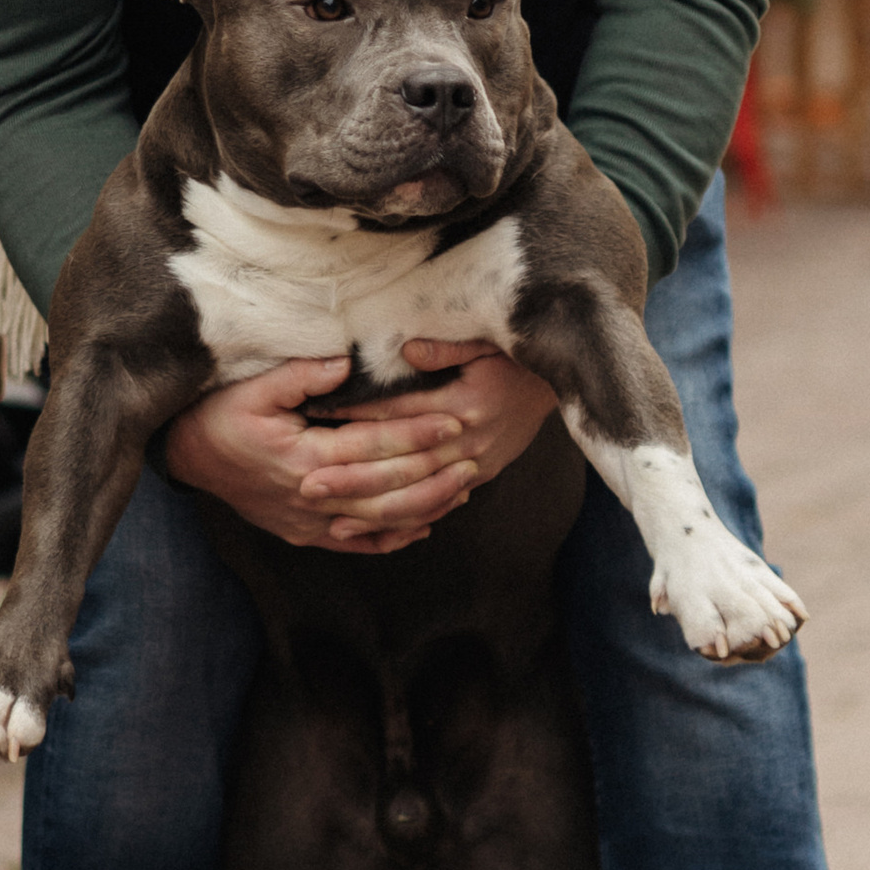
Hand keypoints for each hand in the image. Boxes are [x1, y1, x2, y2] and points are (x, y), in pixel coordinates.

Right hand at [160, 355, 475, 554]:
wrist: (186, 457)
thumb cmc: (218, 415)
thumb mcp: (253, 387)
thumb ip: (301, 376)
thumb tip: (345, 362)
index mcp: (304, 456)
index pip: (373, 444)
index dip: (415, 433)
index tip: (453, 421)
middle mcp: (312, 495)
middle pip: (385, 486)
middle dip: (433, 472)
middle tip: (474, 455)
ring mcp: (308, 521)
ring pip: (378, 520)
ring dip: (423, 506)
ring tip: (461, 489)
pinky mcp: (303, 534)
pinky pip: (355, 542)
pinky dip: (390, 537)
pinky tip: (421, 526)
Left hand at [307, 346, 562, 554]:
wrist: (560, 379)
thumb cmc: (513, 354)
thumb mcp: (485, 340)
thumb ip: (446, 347)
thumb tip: (408, 351)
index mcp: (464, 402)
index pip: (399, 411)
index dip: (357, 416)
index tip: (317, 418)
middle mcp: (467, 441)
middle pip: (401, 463)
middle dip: (354, 476)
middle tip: (310, 482)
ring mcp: (475, 465)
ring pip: (418, 495)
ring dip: (374, 509)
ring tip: (332, 517)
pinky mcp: (479, 477)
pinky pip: (437, 505)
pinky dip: (405, 521)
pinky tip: (373, 530)